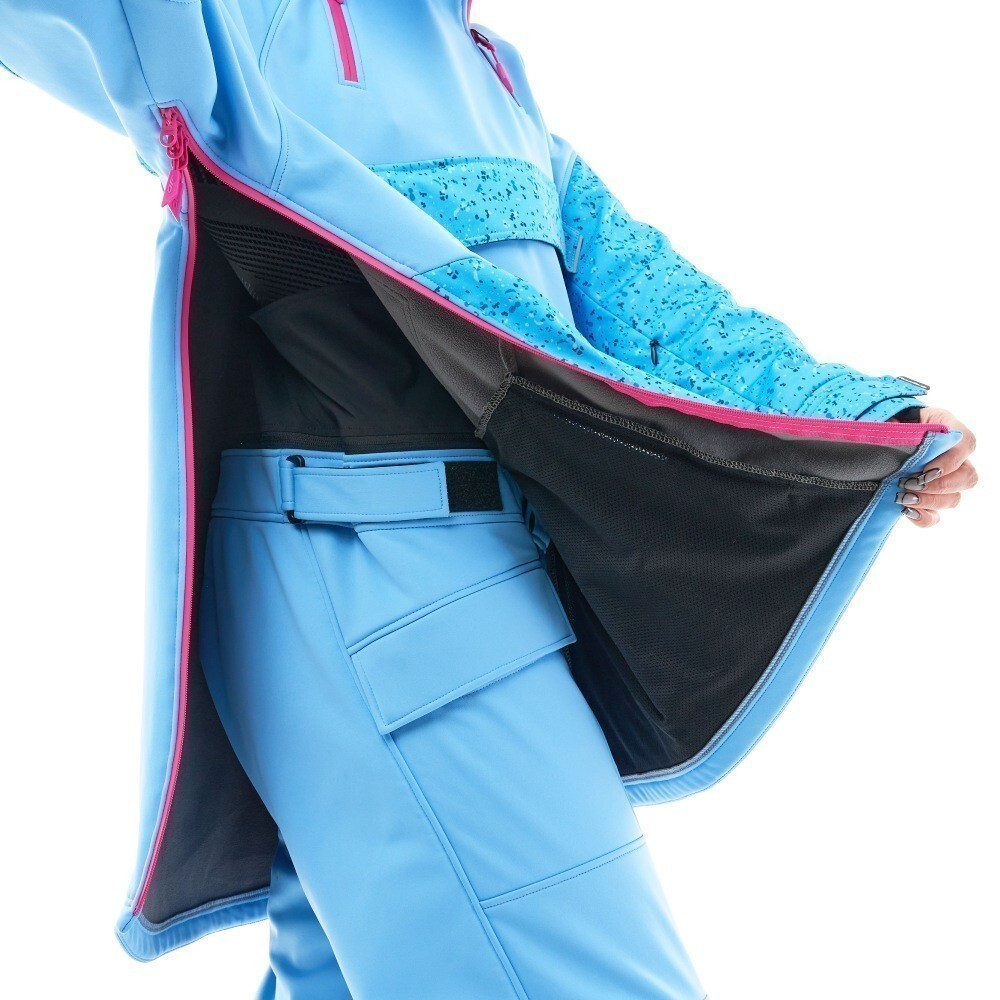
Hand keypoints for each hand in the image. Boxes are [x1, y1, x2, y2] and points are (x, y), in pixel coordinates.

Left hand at [895, 407, 977, 527]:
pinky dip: (924, 517)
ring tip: (903, 497)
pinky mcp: (930, 499)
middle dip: (937, 485)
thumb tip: (890, 429)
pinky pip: (937, 516)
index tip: (924, 468)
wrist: (882, 437)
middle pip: (967, 477)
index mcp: (949, 429)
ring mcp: (946, 480)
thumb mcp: (895, 417)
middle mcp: (955, 457)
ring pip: (954, 498)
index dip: (950, 460)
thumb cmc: (890, 423)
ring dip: (929, 501)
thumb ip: (896, 424)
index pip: (966, 444)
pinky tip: (906, 511)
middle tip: (909, 483)